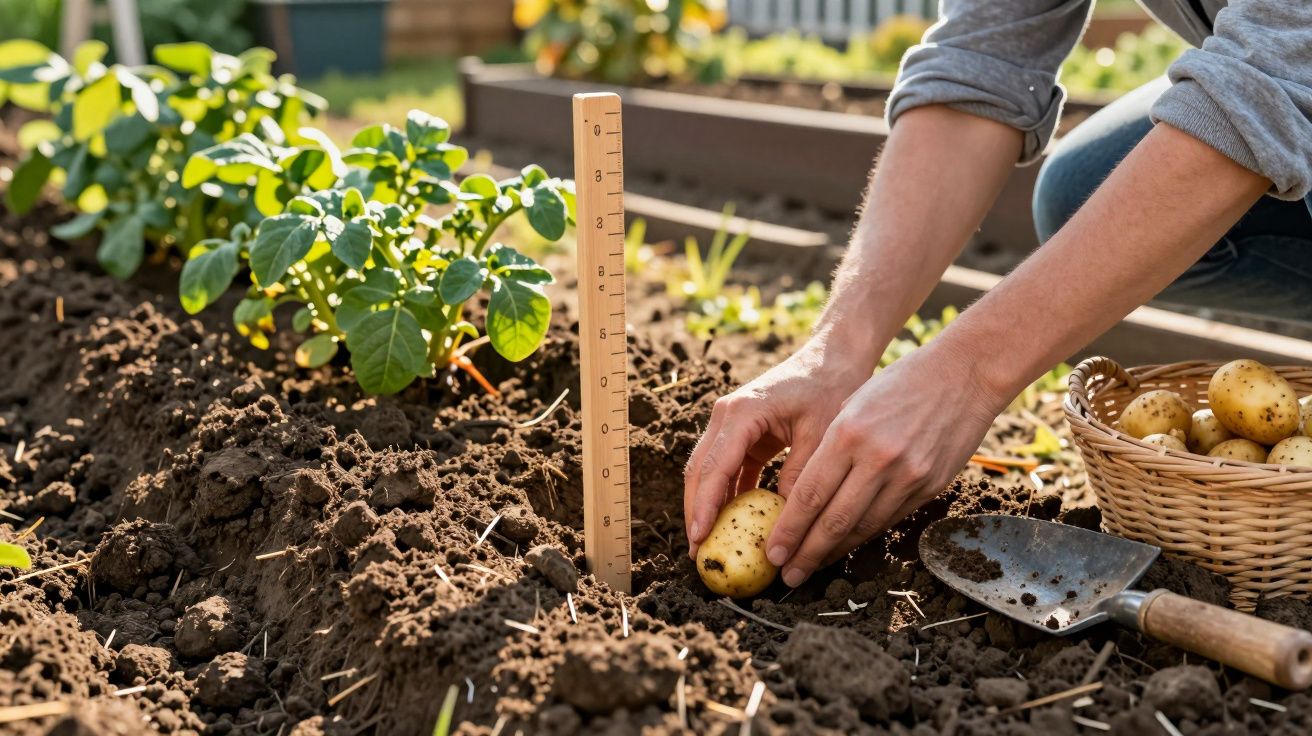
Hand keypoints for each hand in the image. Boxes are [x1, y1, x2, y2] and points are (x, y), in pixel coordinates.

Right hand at [684, 338, 871, 557]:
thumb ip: (800, 476)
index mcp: (743, 411)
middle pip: (700, 469)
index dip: (705, 505)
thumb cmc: (829, 388)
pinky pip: (727, 469)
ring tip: (708, 543)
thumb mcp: (820, 434)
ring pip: (707, 470)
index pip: (715, 466)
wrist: (831, 359)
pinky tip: (732, 523)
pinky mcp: (741, 433)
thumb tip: (784, 522)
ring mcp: (730, 423)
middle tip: (696, 550)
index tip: (699, 537)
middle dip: (696, 511)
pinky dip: (727, 495)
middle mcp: (726, 415)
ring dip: (707, 505)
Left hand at [764, 341, 1005, 586]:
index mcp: (849, 433)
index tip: (772, 552)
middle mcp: (878, 458)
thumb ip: (833, 446)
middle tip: (788, 576)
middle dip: (807, 553)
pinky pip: (890, 518)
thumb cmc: (901, 382)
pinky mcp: (930, 486)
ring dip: (835, 551)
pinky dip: (864, 535)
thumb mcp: (854, 404)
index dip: (789, 529)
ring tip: (813, 566)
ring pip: (863, 527)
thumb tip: (809, 493)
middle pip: (834, 520)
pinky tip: (847, 545)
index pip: (810, 494)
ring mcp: (908, 476)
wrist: (966, 373)